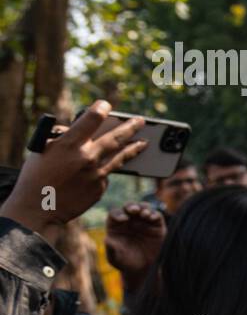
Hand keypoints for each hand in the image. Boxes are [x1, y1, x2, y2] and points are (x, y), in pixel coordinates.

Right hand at [0, 101, 146, 240]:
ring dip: (134, 148)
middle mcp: (86, 157)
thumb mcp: (43, 150)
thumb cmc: (36, 177)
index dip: (101, 108)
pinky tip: (105, 169)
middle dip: (131, 127)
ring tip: (144, 142)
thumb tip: (78, 128)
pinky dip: (105, 170)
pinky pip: (106, 174)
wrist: (38, 209)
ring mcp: (96, 174)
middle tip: (142, 120)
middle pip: (115, 137)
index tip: (106, 105)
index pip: (91, 118)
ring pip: (120, 157)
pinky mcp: (100, 188)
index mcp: (69, 144)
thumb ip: (63, 138)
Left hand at [104, 202, 165, 291]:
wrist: (141, 269)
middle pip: (129, 207)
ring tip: (145, 214)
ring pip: (144, 208)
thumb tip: (107, 239)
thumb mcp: (115, 258)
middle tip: (134, 210)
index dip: (118, 214)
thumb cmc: (125, 262)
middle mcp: (129, 220)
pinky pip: (156, 216)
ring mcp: (143, 222)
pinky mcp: (156, 226)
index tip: (123, 219)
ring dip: (144, 208)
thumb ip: (111, 249)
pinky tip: (152, 218)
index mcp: (116, 225)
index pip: (115, 214)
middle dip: (132, 206)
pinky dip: (155, 214)